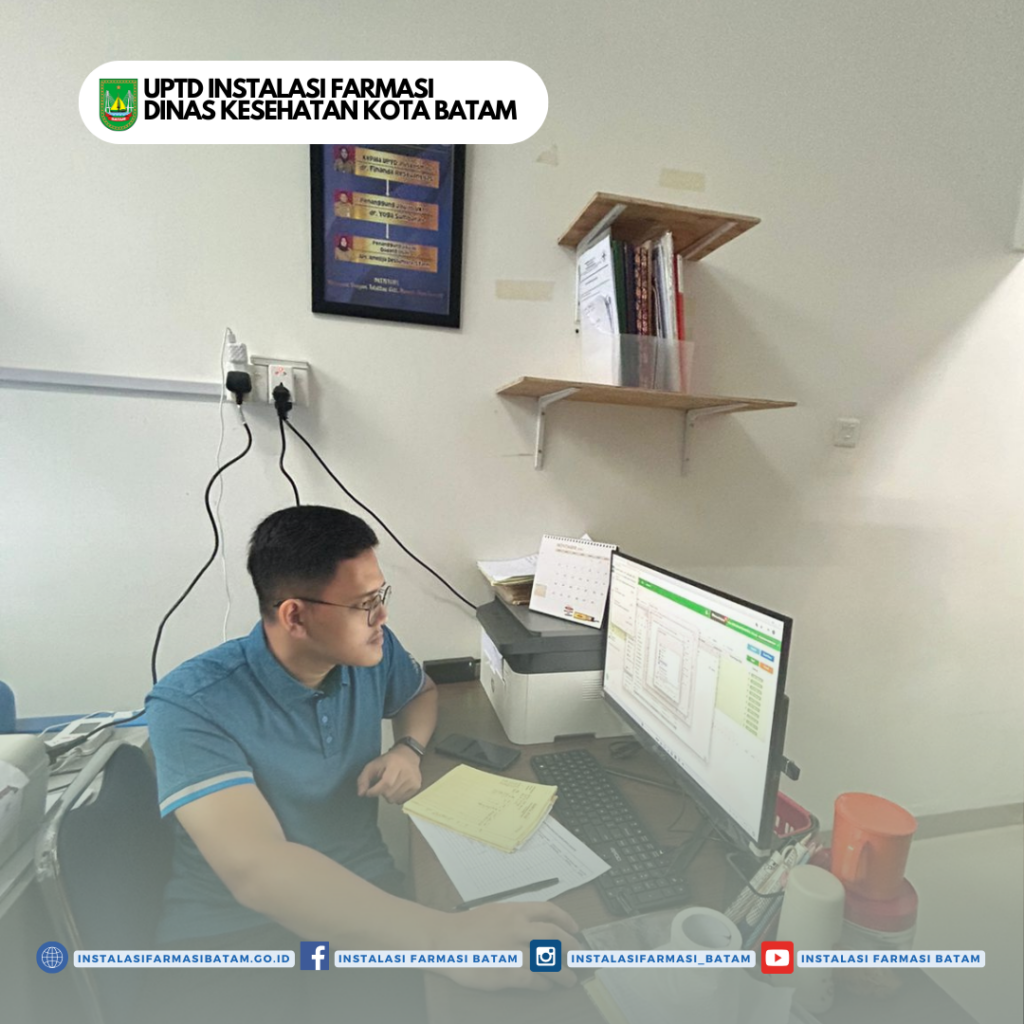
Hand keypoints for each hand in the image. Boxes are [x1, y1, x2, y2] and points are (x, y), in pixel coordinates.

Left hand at [356, 745, 421, 802]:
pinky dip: (396, 797)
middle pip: (389, 794)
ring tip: (390, 786)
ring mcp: (413, 781)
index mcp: (395, 764)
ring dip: (388, 796)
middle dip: (381, 793)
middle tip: (381, 785)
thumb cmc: (389, 760)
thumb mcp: (373, 765)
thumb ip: (364, 778)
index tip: (369, 792)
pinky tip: (397, 788)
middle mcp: (407, 773)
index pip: (386, 783)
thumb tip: (361, 794)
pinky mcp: (417, 787)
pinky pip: (402, 800)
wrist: (408, 755)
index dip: (375, 791)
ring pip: (395, 799)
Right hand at [432, 900, 580, 991]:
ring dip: (563, 972)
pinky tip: (546, 987)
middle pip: (556, 936)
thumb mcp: (495, 912)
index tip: (575, 929)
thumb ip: (517, 918)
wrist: (445, 940)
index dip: (566, 920)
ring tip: (570, 979)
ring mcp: (515, 951)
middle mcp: (519, 928)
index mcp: (515, 911)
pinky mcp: (509, 972)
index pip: (549, 911)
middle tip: (580, 956)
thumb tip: (537, 928)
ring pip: (550, 961)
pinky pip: (535, 980)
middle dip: (572, 947)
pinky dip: (544, 984)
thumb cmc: (467, 928)